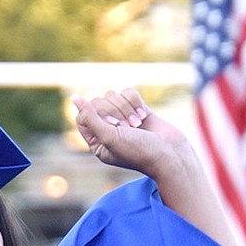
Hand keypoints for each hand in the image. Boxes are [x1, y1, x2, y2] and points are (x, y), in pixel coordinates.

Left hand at [74, 88, 245, 245]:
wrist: (170, 153)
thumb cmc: (138, 151)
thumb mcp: (109, 137)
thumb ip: (90, 118)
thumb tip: (75, 98)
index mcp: (96, 141)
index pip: (83, 115)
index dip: (96, 114)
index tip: (112, 125)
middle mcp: (107, 129)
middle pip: (98, 103)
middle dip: (116, 113)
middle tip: (129, 128)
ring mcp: (122, 118)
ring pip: (114, 96)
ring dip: (128, 109)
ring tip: (138, 124)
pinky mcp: (137, 109)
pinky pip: (128, 92)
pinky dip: (136, 102)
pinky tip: (144, 116)